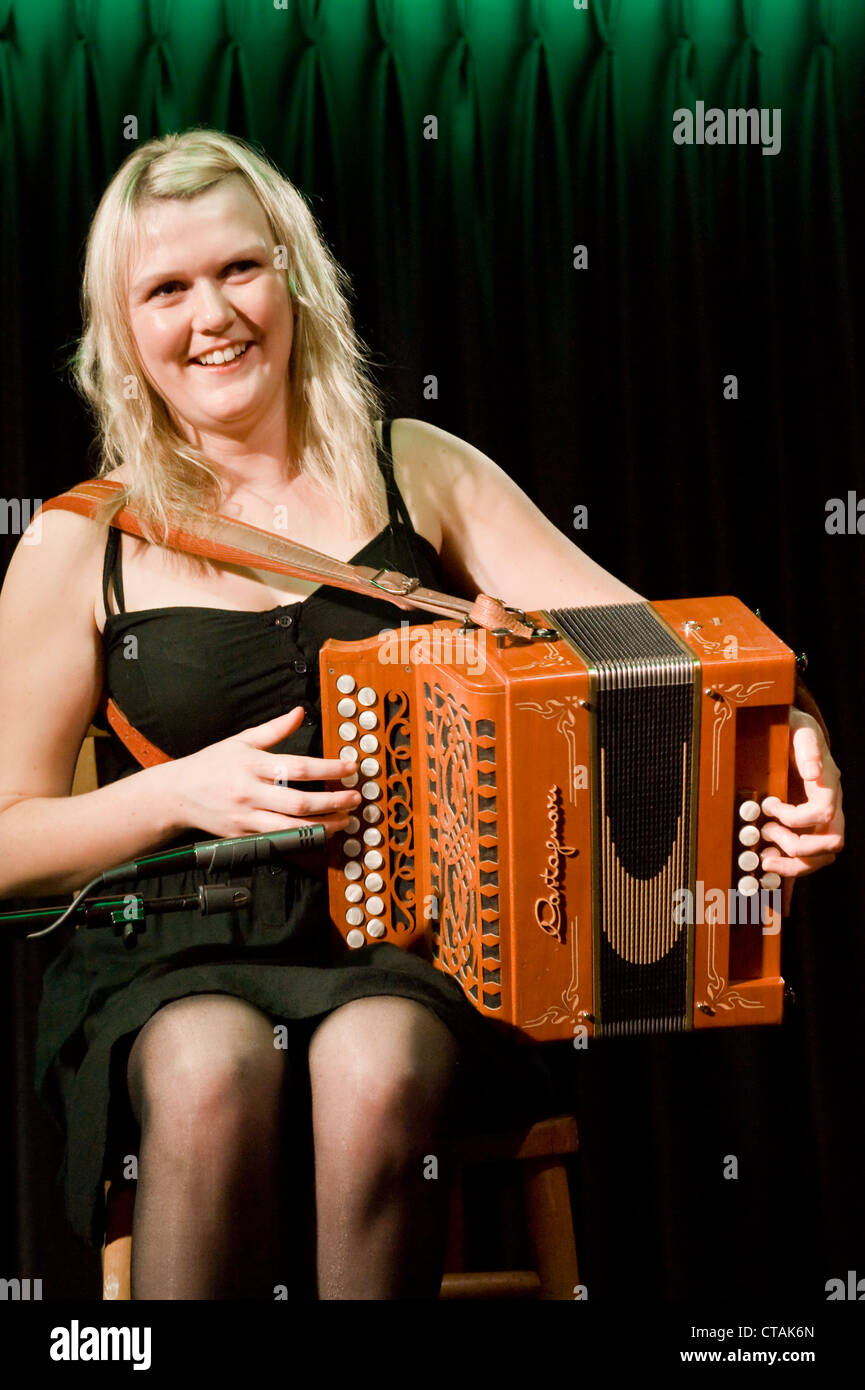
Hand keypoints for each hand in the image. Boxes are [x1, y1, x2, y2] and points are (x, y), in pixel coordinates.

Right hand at [159, 706, 361, 839]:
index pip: (297, 767)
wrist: (178, 794)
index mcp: (251, 765)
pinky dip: (302, 838)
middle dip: (333, 801)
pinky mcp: (244, 836)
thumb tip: (299, 712)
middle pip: (299, 801)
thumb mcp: (240, 741)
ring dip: (324, 825)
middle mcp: (250, 793)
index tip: (349, 767)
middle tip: (355, 797)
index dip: (328, 768)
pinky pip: (279, 840)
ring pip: (292, 827)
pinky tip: (320, 832)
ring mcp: (247, 818)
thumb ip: (274, 729)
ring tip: (345, 819)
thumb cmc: (211, 765)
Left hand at [759, 709, 843, 912]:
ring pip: (824, 857)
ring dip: (794, 864)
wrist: (801, 736)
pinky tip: (768, 861)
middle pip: (832, 842)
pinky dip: (791, 867)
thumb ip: (808, 747)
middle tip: (766, 832)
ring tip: (765, 858)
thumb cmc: (799, 733)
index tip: (769, 804)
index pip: (823, 811)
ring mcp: (825, 822)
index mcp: (829, 784)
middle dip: (797, 846)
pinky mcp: (813, 831)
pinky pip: (811, 860)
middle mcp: (833, 806)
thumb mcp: (802, 730)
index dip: (794, 816)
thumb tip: (812, 773)